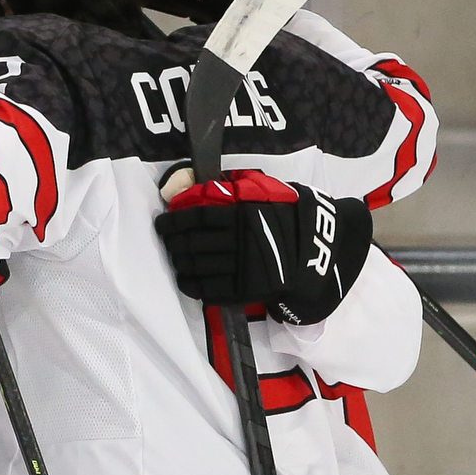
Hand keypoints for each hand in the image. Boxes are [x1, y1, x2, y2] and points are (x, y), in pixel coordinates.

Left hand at [155, 169, 372, 324]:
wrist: (313, 254)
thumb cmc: (286, 219)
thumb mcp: (265, 194)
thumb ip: (234, 188)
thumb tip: (198, 184)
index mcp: (241, 215)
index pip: (197, 217)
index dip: (174, 221)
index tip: (162, 223)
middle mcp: (237, 242)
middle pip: (192, 243)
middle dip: (173, 243)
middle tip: (166, 241)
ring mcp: (239, 268)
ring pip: (196, 266)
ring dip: (179, 262)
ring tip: (175, 258)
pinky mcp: (242, 290)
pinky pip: (207, 289)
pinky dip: (190, 284)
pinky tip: (184, 278)